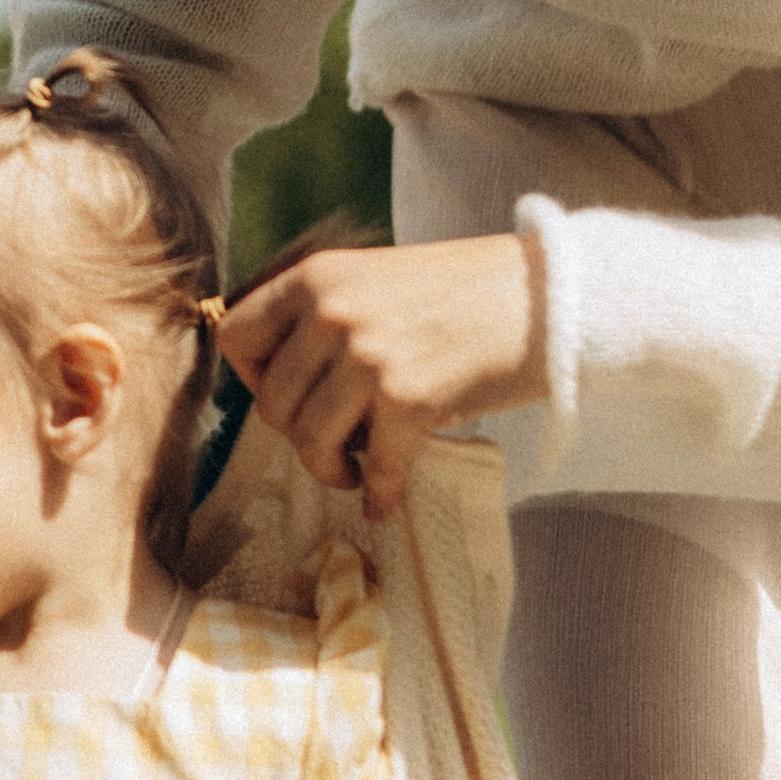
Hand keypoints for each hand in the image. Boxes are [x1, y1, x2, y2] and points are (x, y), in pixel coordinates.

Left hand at [215, 234, 543, 520]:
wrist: (544, 297)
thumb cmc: (463, 293)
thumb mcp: (374, 281)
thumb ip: (325, 319)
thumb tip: (286, 385)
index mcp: (316, 277)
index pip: (235, 335)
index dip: (253, 378)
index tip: (289, 395)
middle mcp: (332, 311)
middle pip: (271, 403)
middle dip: (296, 435)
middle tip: (330, 442)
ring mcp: (368, 354)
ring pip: (309, 440)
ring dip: (329, 469)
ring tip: (352, 472)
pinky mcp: (409, 397)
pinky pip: (374, 466)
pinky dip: (378, 494)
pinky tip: (384, 502)